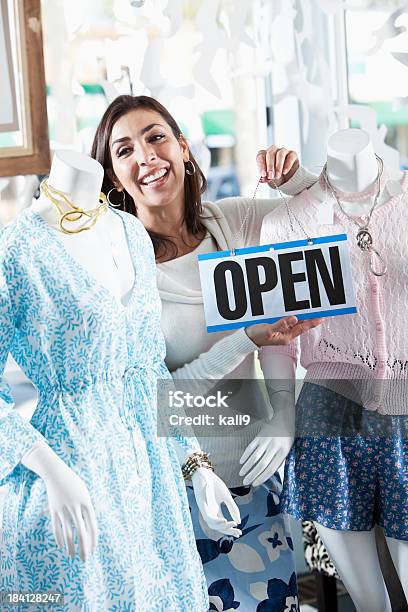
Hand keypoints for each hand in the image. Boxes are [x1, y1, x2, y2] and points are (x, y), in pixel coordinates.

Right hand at [21, 443, 97, 560]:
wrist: (57, 474)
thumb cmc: (74, 485)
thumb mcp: (84, 495)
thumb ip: (87, 511)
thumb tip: (89, 529)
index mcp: (87, 503)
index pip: (93, 526)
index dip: (93, 540)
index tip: (93, 550)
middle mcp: (76, 508)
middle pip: (81, 533)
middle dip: (84, 548)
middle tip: (85, 559)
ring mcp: (64, 510)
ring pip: (68, 534)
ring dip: (71, 547)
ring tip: (72, 556)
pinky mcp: (54, 511)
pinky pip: (57, 529)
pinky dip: (60, 539)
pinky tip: (62, 547)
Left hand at [192, 468, 241, 537]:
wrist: (204, 472)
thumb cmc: (214, 484)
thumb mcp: (226, 497)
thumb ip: (232, 508)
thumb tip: (239, 522)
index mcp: (215, 510)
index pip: (223, 524)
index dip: (231, 530)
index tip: (240, 532)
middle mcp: (210, 512)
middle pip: (218, 527)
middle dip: (228, 531)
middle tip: (238, 533)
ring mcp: (205, 509)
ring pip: (212, 525)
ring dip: (222, 527)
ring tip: (232, 524)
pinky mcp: (201, 505)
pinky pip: (208, 517)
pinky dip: (216, 521)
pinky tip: (224, 520)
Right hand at [239, 424, 293, 486]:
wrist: (284, 419)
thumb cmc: (287, 437)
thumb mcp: (287, 450)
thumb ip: (278, 460)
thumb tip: (266, 473)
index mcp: (283, 453)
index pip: (271, 469)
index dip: (262, 477)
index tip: (255, 484)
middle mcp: (274, 447)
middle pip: (262, 464)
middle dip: (253, 475)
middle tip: (245, 482)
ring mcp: (266, 441)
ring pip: (255, 456)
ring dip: (247, 466)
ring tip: (241, 473)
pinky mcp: (260, 436)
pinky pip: (251, 447)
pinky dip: (245, 455)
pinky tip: (241, 461)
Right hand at [245, 315, 321, 347]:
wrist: (247, 338)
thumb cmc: (256, 336)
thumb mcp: (268, 330)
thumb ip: (281, 324)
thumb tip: (295, 318)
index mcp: (286, 337)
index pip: (303, 328)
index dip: (313, 322)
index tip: (322, 317)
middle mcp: (287, 335)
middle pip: (303, 325)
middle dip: (312, 318)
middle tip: (322, 310)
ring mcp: (283, 331)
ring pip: (297, 322)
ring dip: (305, 316)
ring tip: (313, 310)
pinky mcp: (279, 327)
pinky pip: (290, 321)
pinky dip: (296, 315)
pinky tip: (298, 311)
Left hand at [256, 145, 299, 186]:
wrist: (287, 179)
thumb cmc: (275, 176)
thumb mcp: (269, 179)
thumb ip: (265, 178)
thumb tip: (262, 180)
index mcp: (264, 155)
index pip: (260, 156)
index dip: (261, 165)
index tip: (263, 175)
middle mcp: (273, 150)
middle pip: (270, 153)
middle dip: (270, 165)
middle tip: (270, 176)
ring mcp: (283, 151)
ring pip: (280, 154)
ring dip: (278, 165)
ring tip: (277, 176)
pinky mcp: (293, 154)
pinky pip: (290, 157)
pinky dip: (287, 165)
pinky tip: (285, 172)